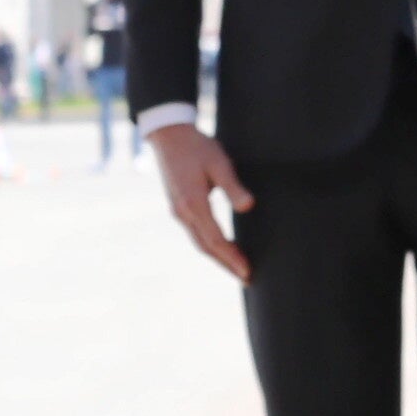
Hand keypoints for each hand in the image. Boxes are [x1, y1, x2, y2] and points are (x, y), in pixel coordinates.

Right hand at [146, 119, 249, 283]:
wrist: (169, 136)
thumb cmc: (197, 147)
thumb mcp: (219, 163)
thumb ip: (233, 187)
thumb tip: (248, 207)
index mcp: (193, 204)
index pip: (216, 240)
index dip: (232, 258)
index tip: (247, 272)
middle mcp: (183, 213)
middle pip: (206, 247)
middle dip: (226, 264)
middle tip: (246, 279)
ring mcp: (178, 211)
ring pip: (200, 242)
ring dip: (218, 257)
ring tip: (236, 268)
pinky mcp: (179, 207)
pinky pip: (195, 233)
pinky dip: (210, 245)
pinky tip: (220, 247)